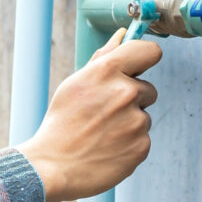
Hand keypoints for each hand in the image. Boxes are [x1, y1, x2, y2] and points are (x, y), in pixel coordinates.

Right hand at [18, 28, 163, 201]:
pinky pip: (143, 139)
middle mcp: (126, 93)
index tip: (138, 68)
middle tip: (103, 114)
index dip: (145, 58)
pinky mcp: (142, 146)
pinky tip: (107, 149)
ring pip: (144, 116)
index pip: (149, 51)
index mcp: (107, 71)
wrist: (52, 167)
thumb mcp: (75, 84)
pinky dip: (129, 144)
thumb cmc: (61, 123)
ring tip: (101, 134)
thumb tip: (122, 34)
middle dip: (131, 99)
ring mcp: (136, 121)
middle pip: (147, 89)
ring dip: (129, 123)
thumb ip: (103, 57)